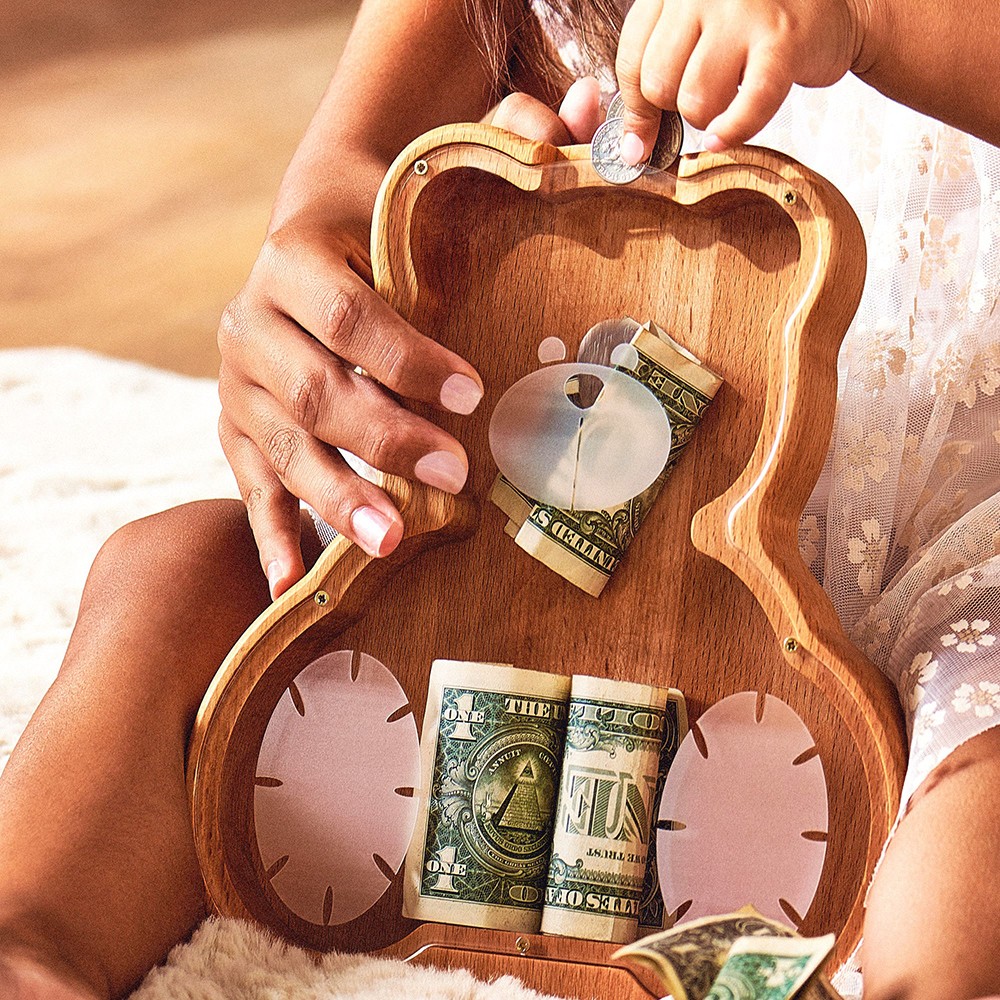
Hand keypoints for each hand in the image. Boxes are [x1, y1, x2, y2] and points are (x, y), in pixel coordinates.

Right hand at [219, 79, 601, 597]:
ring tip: (390, 543)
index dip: (407, 356)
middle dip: (384, 436)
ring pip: (279, 447)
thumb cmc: (381, 224)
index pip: (347, 314)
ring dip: (336, 498)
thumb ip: (497, 148)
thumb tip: (579, 119)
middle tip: (456, 473)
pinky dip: (270, 536)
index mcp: (294, 254)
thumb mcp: (425, 185)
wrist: (308, 243)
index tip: (473, 392)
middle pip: (311, 389)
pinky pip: (247, 487)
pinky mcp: (232, 427)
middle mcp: (249, 319)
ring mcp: (234, 382)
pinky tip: (292, 584)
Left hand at [614, 0, 867, 160]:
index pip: (631, 60)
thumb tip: (632, 150)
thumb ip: (656, 76)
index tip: (641, 138)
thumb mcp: (697, 35)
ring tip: (730, 96)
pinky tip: (724, 138)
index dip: (635, 109)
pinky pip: (746, 108)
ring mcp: (743, 10)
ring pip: (695, 100)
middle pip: (658, 84)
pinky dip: (733, 132)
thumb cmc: (754, 26)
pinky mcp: (782, 39)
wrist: (835, 6)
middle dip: (676, 108)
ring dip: (709, 117)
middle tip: (705, 97)